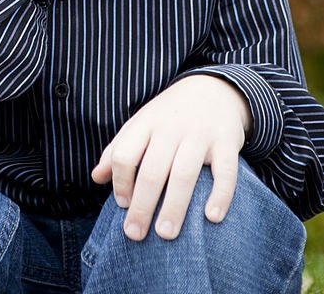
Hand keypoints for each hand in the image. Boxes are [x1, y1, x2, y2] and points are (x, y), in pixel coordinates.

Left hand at [91, 75, 252, 241]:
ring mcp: (200, 134)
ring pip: (184, 173)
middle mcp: (171, 128)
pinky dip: (220, 194)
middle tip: (135, 234)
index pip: (125, 153)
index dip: (120, 181)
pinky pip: (225, 171)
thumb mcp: (142, 124)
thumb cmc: (170, 115)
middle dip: (142, 205)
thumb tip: (96, 178)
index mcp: (146, 123)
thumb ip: (119, 150)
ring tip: (165, 234)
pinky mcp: (227, 142)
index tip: (121, 205)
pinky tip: (211, 217)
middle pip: (152, 170)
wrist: (214, 89)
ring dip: (174, 206)